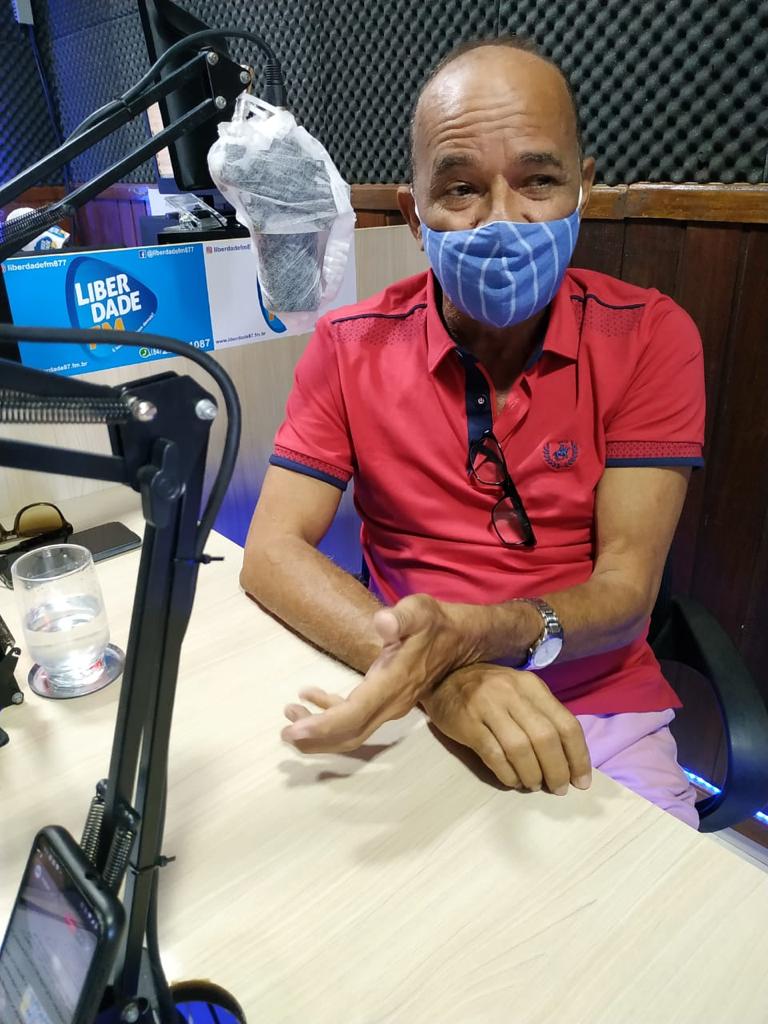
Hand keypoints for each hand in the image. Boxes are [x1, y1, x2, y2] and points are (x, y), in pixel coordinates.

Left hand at [281, 594, 482, 753]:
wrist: (461, 639)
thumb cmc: (436, 623)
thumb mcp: (420, 611)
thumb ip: (401, 617)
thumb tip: (382, 622)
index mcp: (393, 683)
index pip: (354, 714)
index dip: (323, 726)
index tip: (294, 730)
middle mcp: (392, 703)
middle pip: (350, 734)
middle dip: (316, 739)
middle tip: (284, 733)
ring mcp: (391, 706)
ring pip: (352, 732)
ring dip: (321, 732)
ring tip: (290, 716)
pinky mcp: (388, 702)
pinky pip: (356, 718)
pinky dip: (331, 715)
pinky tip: (311, 697)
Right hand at [422, 663, 591, 793]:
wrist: (442, 678)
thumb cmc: (489, 690)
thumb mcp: (519, 692)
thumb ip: (542, 717)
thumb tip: (568, 760)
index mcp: (531, 685)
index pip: (566, 723)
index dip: (578, 756)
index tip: (581, 781)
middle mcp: (511, 692)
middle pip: (545, 738)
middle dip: (557, 770)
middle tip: (558, 788)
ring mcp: (487, 706)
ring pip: (520, 748)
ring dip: (532, 774)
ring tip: (534, 784)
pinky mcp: (467, 722)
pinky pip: (494, 755)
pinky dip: (508, 774)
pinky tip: (513, 781)